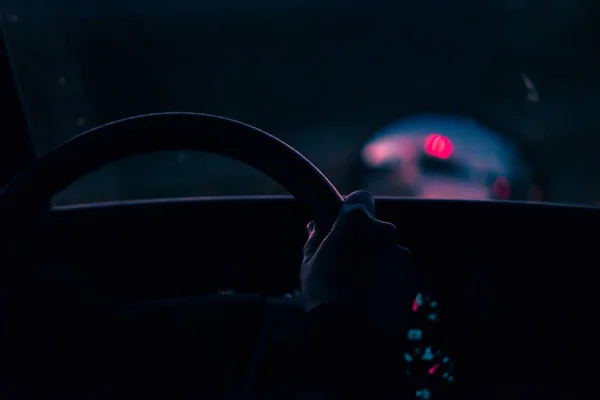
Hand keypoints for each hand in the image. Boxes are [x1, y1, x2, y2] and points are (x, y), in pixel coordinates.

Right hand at [301, 190, 415, 326]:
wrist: (350, 335)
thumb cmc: (323, 294)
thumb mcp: (309, 263)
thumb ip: (314, 239)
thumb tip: (315, 227)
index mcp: (357, 222)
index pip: (360, 200)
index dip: (352, 210)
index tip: (344, 224)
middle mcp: (385, 232)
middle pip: (377, 229)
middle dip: (366, 240)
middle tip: (348, 263)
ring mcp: (402, 256)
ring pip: (390, 251)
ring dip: (380, 262)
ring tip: (361, 286)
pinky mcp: (413, 278)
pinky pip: (400, 272)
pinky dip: (390, 280)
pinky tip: (374, 297)